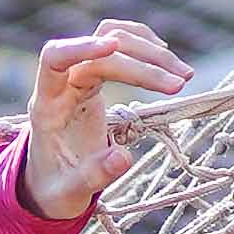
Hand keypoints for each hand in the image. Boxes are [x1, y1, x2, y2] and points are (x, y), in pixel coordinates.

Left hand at [17, 17, 186, 221]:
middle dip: (141, 63)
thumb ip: (94, 177)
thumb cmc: (55, 190)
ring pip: (113, 40)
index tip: (114, 48)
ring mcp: (78, 78)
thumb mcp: (70, 193)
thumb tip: (124, 158)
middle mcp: (62, 85)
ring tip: (185, 75)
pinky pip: (117, 44)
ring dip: (149, 51)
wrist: (50, 186)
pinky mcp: (94, 78)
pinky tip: (166, 58)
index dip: (81, 47)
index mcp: (47, 107)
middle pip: (100, 51)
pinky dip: (142, 45)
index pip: (54, 59)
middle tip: (180, 84)